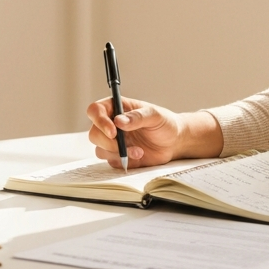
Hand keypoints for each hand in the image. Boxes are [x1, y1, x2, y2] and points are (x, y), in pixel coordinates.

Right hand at [86, 98, 222, 167]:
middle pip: (94, 133)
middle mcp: (111, 124)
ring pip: (99, 149)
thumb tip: (119, 121)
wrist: (174, 142)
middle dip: (108, 142)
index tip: (113, 132)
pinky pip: (110, 161)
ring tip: (139, 151)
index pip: (96, 110)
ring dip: (118, 153)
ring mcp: (113, 141)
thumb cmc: (165, 123)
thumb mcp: (155, 116)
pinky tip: (138, 156)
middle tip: (124, 146)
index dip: (99, 121)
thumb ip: (137, 117)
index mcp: (117, 108)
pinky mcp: (117, 156)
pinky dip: (123, 161)